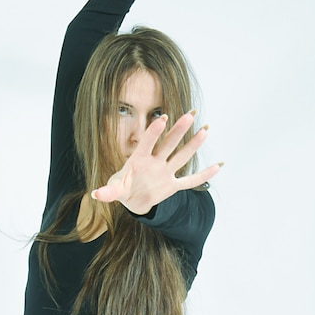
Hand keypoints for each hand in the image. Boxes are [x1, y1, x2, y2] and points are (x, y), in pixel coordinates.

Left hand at [91, 112, 221, 214]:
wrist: (132, 199)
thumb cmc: (123, 188)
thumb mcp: (115, 190)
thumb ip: (108, 192)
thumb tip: (96, 194)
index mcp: (139, 160)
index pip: (147, 143)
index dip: (153, 132)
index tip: (162, 118)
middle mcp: (155, 163)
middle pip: (169, 144)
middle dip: (178, 130)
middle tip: (190, 115)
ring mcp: (166, 172)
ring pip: (181, 157)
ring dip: (193, 144)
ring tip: (205, 130)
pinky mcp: (173, 185)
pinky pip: (191, 181)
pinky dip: (205, 175)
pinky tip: (219, 165)